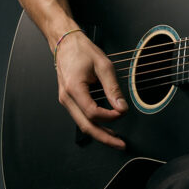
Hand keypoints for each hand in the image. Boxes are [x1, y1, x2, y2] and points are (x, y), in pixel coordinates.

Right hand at [54, 30, 127, 148]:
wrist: (65, 43)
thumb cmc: (82, 51)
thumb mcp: (103, 66)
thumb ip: (113, 88)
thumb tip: (121, 107)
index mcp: (73, 88)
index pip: (92, 112)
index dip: (109, 116)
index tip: (122, 112)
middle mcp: (66, 97)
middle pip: (85, 126)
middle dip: (104, 138)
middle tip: (121, 144)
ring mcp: (65, 100)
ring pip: (82, 124)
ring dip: (99, 133)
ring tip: (115, 139)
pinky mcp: (69, 100)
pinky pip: (81, 117)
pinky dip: (94, 124)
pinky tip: (105, 127)